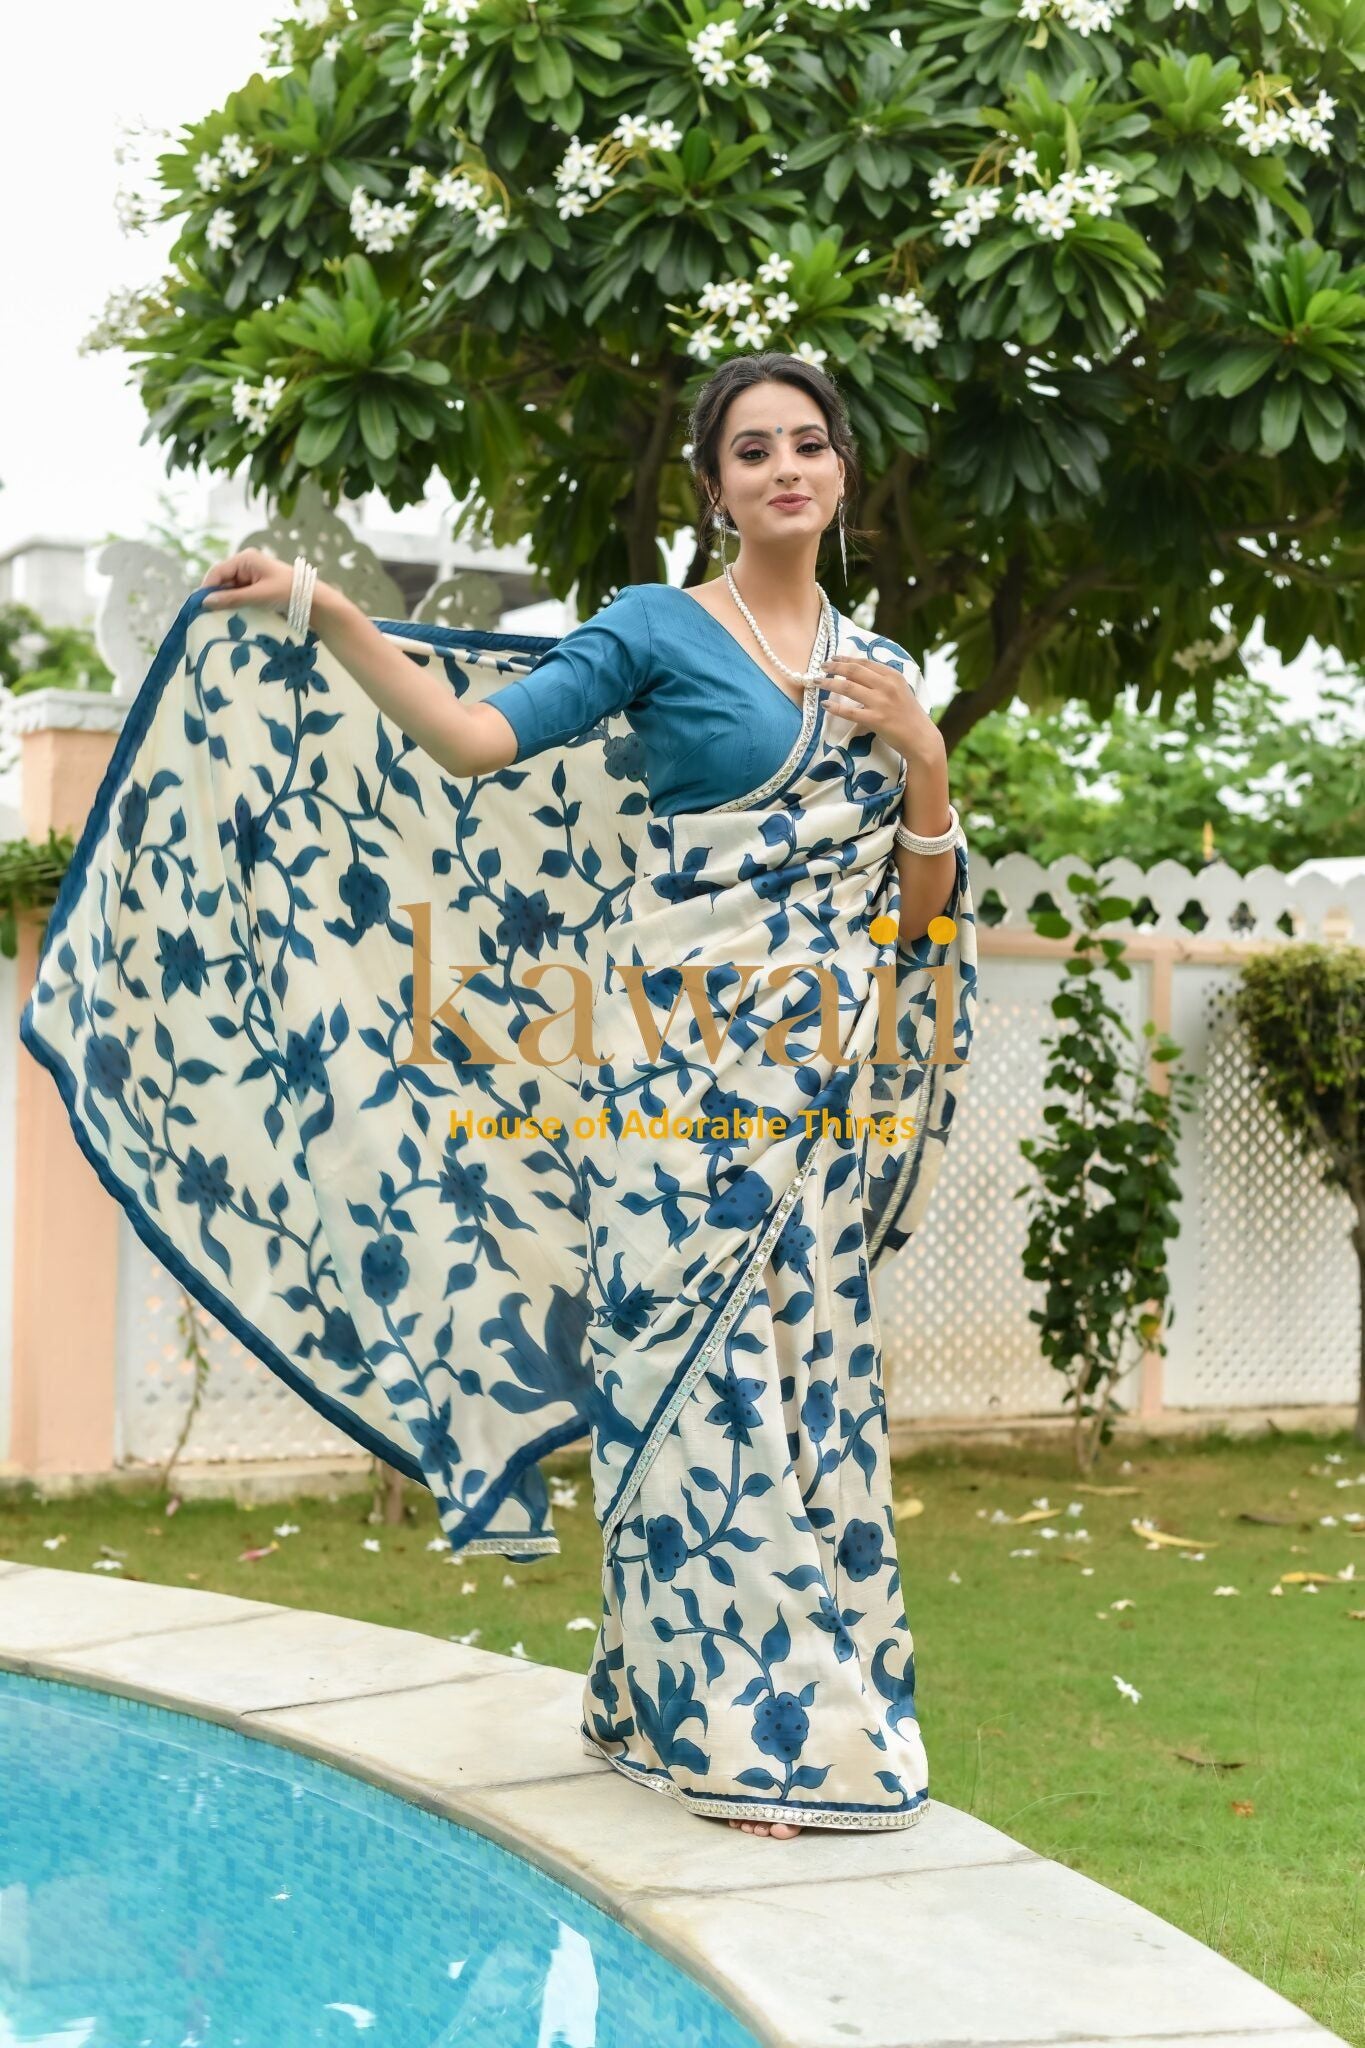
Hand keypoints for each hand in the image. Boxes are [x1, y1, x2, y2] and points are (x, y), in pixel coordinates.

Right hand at [198, 547, 292, 614]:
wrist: (311, 600)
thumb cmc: (287, 593)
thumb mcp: (258, 596)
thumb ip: (232, 598)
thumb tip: (205, 602)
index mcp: (245, 559)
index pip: (217, 572)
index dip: (207, 588)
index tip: (199, 605)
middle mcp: (245, 565)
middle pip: (221, 581)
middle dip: (215, 596)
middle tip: (206, 615)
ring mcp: (250, 576)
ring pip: (228, 589)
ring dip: (224, 602)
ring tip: (217, 617)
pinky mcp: (254, 588)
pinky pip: (238, 595)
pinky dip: (234, 604)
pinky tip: (230, 616)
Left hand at [819, 653, 943, 764]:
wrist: (921, 738)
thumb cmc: (909, 715)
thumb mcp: (900, 690)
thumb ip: (883, 680)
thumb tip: (857, 674)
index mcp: (893, 676)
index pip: (864, 663)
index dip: (846, 659)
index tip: (833, 658)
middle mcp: (886, 686)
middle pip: (854, 671)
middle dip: (834, 667)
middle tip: (821, 667)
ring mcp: (881, 703)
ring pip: (848, 687)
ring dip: (829, 683)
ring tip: (817, 682)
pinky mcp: (876, 720)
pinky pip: (850, 712)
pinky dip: (835, 707)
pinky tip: (825, 705)